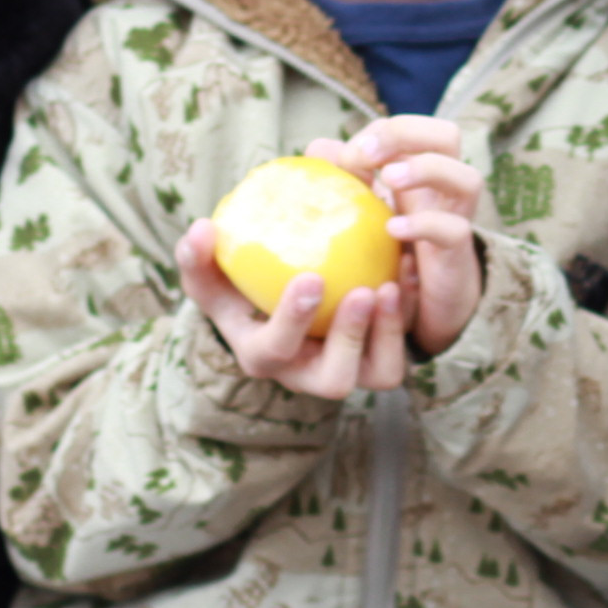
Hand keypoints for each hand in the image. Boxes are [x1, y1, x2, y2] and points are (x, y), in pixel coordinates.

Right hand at [179, 217, 414, 397]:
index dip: (294, 319)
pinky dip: (410, 312)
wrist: (272, 305)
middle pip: (335, 379)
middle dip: (351, 337)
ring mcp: (346, 369)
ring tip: (393, 283)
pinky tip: (407, 267)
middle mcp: (306, 374)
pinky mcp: (375, 357)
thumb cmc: (237, 289)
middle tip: (363, 290)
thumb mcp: (210, 277)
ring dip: (391, 331)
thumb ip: (197, 256)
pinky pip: (403, 347)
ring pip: (380, 373)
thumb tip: (200, 229)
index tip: (311, 277)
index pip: (275, 349)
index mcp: (263, 356)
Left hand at [306, 117, 485, 358]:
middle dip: (407, 132)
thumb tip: (319, 147)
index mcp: (420, 171)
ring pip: (468, 177)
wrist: (424, 307)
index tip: (351, 155)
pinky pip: (454, 230)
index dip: (381, 130)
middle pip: (449, 135)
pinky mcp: (455, 253)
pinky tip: (392, 229)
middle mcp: (443, 188)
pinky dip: (424, 224)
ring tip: (389, 178)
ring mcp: (455, 218)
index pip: (411, 127)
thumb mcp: (362, 212)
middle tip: (369, 154)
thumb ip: (343, 178)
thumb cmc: (390, 252)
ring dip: (426, 168)